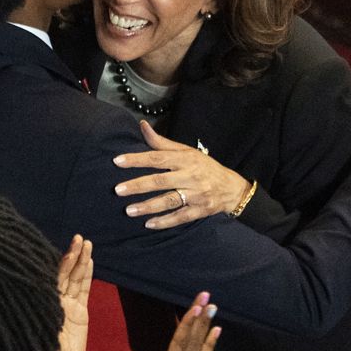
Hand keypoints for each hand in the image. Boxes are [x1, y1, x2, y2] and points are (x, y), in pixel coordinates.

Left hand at [40, 236, 92, 350]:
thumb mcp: (31, 332)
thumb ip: (33, 311)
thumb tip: (22, 288)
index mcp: (38, 302)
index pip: (46, 276)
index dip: (55, 263)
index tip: (59, 248)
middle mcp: (52, 301)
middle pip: (63, 273)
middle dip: (71, 256)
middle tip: (78, 238)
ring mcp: (66, 306)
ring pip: (75, 278)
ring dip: (81, 260)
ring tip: (85, 243)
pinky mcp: (79, 314)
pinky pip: (84, 289)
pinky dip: (87, 274)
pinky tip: (90, 260)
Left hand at [113, 120, 250, 228]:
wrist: (232, 188)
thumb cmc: (204, 167)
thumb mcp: (186, 151)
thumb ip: (162, 142)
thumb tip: (142, 126)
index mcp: (186, 159)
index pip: (157, 158)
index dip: (137, 159)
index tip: (118, 161)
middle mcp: (191, 176)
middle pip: (161, 181)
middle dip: (138, 186)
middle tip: (118, 190)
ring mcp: (196, 194)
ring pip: (169, 200)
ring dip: (148, 206)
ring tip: (129, 210)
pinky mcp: (200, 210)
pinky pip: (180, 217)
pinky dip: (164, 222)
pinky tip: (148, 224)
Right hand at [122, 292, 219, 350]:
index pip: (180, 345)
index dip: (187, 325)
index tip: (195, 307)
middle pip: (193, 341)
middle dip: (199, 318)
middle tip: (206, 296)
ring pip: (199, 347)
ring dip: (206, 326)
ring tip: (213, 307)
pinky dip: (210, 344)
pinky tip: (216, 331)